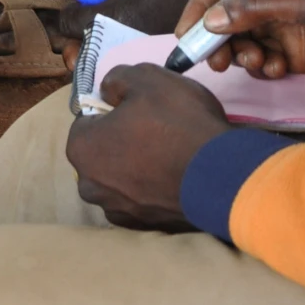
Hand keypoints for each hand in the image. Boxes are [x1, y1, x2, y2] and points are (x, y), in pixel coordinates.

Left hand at [66, 63, 228, 228]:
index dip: (114, 110)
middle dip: (122, 142)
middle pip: (102, 153)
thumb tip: (109, 91)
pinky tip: (177, 178)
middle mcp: (91, 186)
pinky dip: (154, 190)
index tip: (140, 109)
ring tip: (171, 156)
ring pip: (121, 179)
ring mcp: (118, 211)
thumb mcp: (147, 77)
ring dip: (137, 168)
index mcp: (81, 149)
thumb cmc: (179, 123)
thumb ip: (117, 79)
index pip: (88, 120)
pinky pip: (143, 199)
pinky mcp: (145, 227)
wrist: (223, 175)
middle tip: (157, 130)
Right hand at [173, 0, 304, 92]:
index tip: (186, 33)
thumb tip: (212, 19)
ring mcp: (293, 21)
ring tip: (255, 65)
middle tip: (216, 61)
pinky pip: (265, 57)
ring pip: (245, 36)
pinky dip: (263, 66)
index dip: (202, 2)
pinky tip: (278, 72)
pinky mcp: (303, 50)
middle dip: (218, 35)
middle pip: (231, 9)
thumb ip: (260, 4)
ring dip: (241, 53)